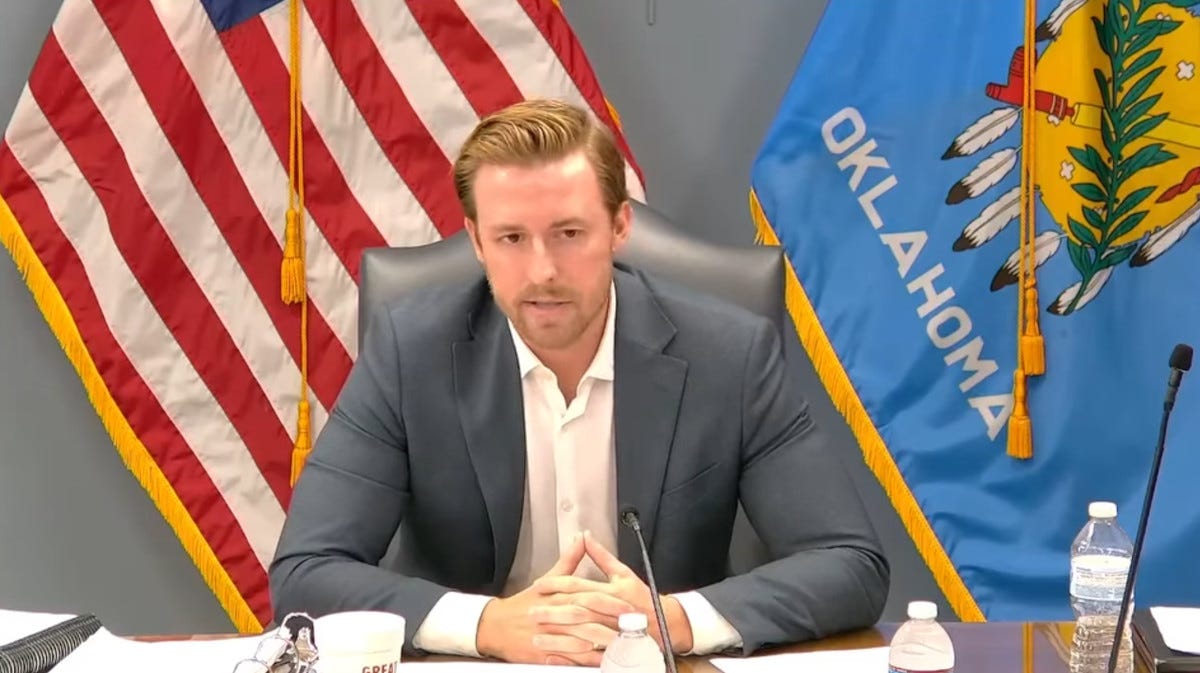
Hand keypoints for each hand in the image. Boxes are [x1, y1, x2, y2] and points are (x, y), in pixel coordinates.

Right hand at [476, 532, 635, 664]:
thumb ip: (569, 560)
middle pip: (587, 620)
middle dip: (611, 625)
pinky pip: (569, 659)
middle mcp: (555, 616)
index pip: (588, 597)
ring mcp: (550, 636)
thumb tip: (582, 538)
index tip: (629, 606)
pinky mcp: (544, 654)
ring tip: (621, 645)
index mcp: (558, 596)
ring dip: (601, 644)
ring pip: (581, 641)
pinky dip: (585, 661)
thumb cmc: (523, 603)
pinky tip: (599, 660)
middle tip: (631, 628)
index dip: (610, 602)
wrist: (495, 625)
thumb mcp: (547, 579)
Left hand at [535, 531, 694, 654]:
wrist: (665, 624)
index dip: (557, 585)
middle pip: (576, 610)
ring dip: (558, 637)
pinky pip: (589, 655)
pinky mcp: (613, 649)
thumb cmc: (643, 598)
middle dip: (552, 611)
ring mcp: (613, 632)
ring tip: (536, 637)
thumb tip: (585, 536)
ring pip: (581, 633)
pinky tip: (554, 655)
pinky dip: (571, 657)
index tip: (538, 586)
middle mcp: (612, 610)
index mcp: (613, 591)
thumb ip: (601, 556)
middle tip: (531, 611)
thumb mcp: (623, 573)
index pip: (580, 586)